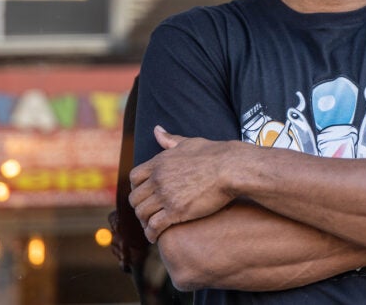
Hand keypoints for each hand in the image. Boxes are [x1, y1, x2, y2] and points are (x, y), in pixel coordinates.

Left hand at [128, 126, 238, 241]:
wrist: (231, 168)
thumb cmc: (215, 154)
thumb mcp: (189, 143)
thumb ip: (170, 139)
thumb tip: (157, 129)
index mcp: (159, 162)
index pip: (134, 177)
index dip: (136, 188)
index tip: (143, 195)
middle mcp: (158, 178)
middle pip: (135, 198)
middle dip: (139, 207)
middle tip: (147, 214)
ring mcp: (165, 195)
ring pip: (142, 213)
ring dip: (144, 222)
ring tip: (150, 227)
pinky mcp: (176, 211)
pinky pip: (154, 226)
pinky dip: (152, 233)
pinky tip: (155, 237)